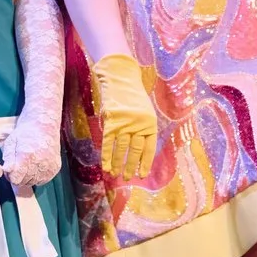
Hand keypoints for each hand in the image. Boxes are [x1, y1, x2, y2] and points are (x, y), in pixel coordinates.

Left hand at [0, 124, 62, 189]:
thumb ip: (8, 158)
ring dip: (28, 176)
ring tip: (28, 163)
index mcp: (27, 156)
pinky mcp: (56, 168)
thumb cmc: (25, 132)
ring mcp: (49, 166)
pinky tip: (36, 165)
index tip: (11, 168)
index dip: (10, 175)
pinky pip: (43, 180)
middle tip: (19, 164)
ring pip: (33, 182)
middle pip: (24, 182)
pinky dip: (38, 176)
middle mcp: (40, 163)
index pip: (16, 179)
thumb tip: (6, 170)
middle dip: (18, 176)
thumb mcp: (11, 141)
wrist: (44, 125)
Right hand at [89, 53, 159, 178]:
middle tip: (128, 177)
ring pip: (121, 149)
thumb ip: (141, 129)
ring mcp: (125, 124)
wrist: (120, 79)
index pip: (149, 148)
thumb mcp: (143, 112)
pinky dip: (107, 156)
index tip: (141, 175)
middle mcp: (139, 125)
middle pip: (135, 150)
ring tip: (116, 174)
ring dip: (118, 163)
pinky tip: (106, 166)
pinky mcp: (111, 122)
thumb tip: (137, 152)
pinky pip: (108, 143)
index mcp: (150, 124)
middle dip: (131, 166)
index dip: (145, 163)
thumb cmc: (132, 97)